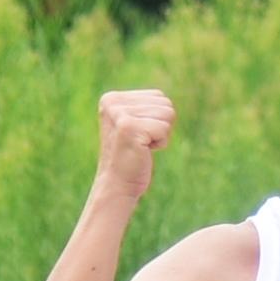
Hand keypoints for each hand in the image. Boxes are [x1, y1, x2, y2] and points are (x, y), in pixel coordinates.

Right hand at [95, 89, 174, 205]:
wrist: (117, 184)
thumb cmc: (131, 157)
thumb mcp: (134, 125)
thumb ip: (145, 108)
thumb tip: (164, 100)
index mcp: (112, 98)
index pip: (159, 96)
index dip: (157, 119)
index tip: (139, 134)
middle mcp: (112, 102)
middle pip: (165, 103)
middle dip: (161, 126)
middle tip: (141, 142)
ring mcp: (119, 113)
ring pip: (167, 114)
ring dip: (161, 135)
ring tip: (141, 146)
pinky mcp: (128, 127)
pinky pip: (164, 129)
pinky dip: (160, 143)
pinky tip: (143, 151)